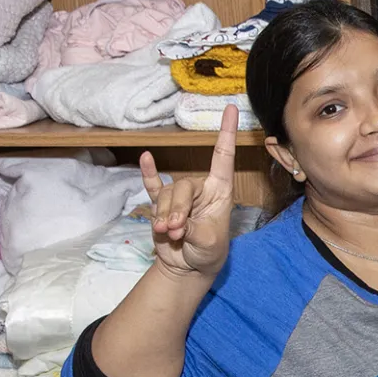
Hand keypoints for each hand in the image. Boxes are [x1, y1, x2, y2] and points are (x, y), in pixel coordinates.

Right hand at [143, 105, 238, 277]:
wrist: (188, 267)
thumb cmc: (208, 252)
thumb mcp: (209, 243)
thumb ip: (193, 229)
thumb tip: (172, 223)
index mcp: (220, 191)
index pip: (223, 158)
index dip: (227, 134)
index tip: (231, 109)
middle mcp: (200, 190)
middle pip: (183, 186)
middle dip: (178, 210)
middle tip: (177, 231)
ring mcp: (179, 197)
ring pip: (166, 195)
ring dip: (165, 215)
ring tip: (171, 234)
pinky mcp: (161, 206)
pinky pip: (152, 186)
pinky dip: (148, 174)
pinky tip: (146, 158)